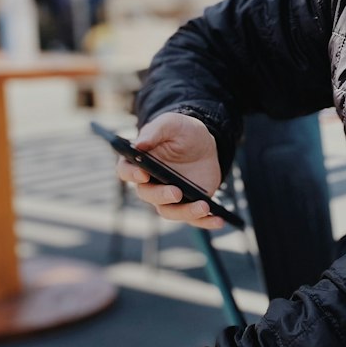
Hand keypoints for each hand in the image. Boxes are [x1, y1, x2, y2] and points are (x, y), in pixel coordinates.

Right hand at [117, 112, 223, 230]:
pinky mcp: (187, 204)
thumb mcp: (171, 124)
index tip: (143, 174)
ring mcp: (168, 196)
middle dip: (161, 196)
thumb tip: (139, 144)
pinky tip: (219, 220)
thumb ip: (155, 131)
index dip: (131, 174)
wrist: (205, 144)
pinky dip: (205, 222)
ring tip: (204, 206)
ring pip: (170, 211)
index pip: (126, 171)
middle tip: (177, 192)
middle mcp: (150, 183)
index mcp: (139, 162)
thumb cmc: (182, 131)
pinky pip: (193, 219)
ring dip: (186, 212)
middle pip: (148, 195)